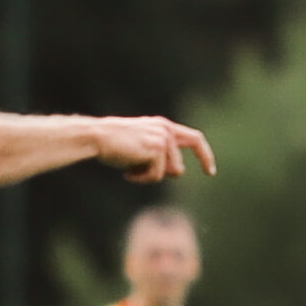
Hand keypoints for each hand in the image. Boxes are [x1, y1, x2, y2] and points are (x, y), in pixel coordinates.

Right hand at [91, 116, 216, 183]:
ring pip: (171, 172)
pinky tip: (127, 173)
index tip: (209, 170)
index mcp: (162, 126)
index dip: (204, 154)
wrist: (96, 137)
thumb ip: (159, 154)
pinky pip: (157, 176)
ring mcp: (163, 139)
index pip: (193, 138)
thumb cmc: (112, 145)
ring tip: (131, 170)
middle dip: (184, 169)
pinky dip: (142, 179)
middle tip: (204, 175)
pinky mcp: (157, 149)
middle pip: (184, 158)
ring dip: (151, 176)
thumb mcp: (140, 147)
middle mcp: (166, 129)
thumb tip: (176, 172)